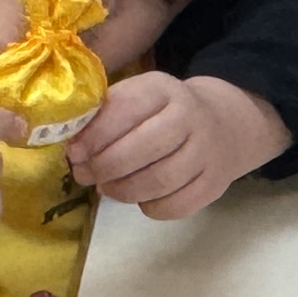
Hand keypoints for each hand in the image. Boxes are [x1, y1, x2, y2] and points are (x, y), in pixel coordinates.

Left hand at [79, 69, 288, 220]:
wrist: (222, 123)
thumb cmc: (162, 113)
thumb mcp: (138, 98)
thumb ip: (106, 116)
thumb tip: (75, 148)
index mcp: (163, 89)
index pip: (127, 109)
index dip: (96, 135)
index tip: (75, 152)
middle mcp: (190, 116)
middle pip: (142, 149)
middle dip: (105, 167)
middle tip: (85, 175)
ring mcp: (207, 152)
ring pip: (159, 181)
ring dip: (123, 190)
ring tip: (107, 188)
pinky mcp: (215, 183)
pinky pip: (176, 205)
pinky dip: (150, 207)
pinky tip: (140, 198)